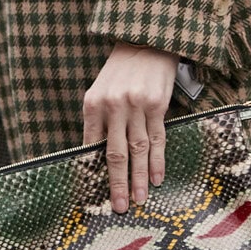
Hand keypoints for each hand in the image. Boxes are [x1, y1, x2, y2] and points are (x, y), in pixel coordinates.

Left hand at [83, 44, 174, 211]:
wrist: (146, 42)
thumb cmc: (120, 70)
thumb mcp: (99, 90)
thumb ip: (98, 120)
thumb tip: (97, 154)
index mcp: (93, 104)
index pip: (92, 145)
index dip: (95, 171)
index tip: (96, 193)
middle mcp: (114, 107)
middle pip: (116, 154)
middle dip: (117, 184)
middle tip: (119, 207)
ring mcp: (136, 106)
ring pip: (138, 151)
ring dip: (139, 178)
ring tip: (140, 200)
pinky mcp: (157, 106)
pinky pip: (157, 139)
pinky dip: (157, 161)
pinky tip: (156, 178)